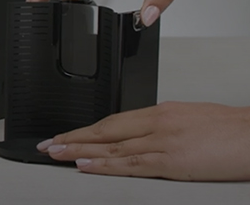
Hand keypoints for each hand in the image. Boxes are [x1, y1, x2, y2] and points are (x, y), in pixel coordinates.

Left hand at [36, 101, 249, 180]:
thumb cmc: (230, 128)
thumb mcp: (189, 119)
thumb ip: (163, 127)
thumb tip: (142, 136)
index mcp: (159, 112)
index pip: (112, 120)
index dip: (86, 128)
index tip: (67, 133)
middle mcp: (156, 123)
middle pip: (105, 131)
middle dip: (73, 138)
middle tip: (49, 144)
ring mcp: (162, 142)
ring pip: (111, 147)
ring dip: (79, 151)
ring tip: (56, 154)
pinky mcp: (173, 161)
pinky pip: (131, 164)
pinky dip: (105, 165)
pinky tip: (86, 166)